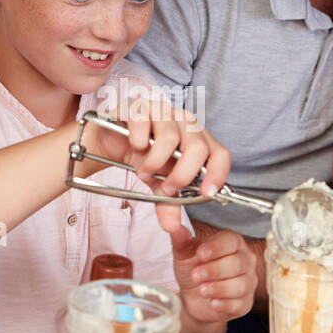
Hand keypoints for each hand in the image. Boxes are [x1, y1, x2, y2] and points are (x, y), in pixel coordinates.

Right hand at [87, 102, 230, 234]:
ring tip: (143, 172)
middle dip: (181, 175)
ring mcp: (163, 110)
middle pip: (198, 148)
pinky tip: (133, 147)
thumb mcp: (158, 184)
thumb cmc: (143, 158)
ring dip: (154, 163)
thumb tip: (172, 227)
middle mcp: (185, 121)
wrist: (112, 141)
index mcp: (198, 139)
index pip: (220, 154)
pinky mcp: (139, 105)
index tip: (207, 194)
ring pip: (170, 138)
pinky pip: (143, 123)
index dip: (218, 174)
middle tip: (164, 187)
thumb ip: (168, 203)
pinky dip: (137, 142)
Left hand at [170, 225, 257, 324]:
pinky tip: (213, 302)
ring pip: (240, 284)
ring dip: (219, 288)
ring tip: (202, 290)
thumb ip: (181, 239)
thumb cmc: (194, 269)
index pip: (231, 240)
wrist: (193, 297)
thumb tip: (172, 225)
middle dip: (215, 270)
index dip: (216, 247)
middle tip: (195, 275)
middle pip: (237, 263)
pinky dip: (225, 304)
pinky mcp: (244, 303)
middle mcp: (245, 261)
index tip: (200, 254)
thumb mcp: (185, 254)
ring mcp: (247, 282)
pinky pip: (239, 303)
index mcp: (232, 243)